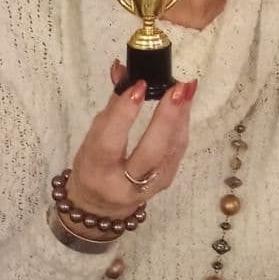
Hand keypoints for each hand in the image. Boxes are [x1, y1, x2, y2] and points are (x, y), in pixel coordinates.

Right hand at [65, 62, 195, 236]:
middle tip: (178, 87)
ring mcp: (149, 188)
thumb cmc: (92, 168)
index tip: (139, 85)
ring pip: (170, 152)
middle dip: (166, 117)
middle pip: (150, 151)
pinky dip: (182, 127)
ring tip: (187, 88)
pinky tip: (186, 106)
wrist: (100, 210)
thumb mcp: (91, 140)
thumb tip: (123, 69)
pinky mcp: (165, 184)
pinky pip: (177, 153)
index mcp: (97, 171)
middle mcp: (124, 184)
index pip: (110, 142)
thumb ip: (111, 107)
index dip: (124, 114)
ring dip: (181, 118)